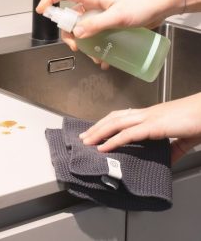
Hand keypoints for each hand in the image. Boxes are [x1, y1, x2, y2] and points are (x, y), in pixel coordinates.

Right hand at [36, 0, 171, 53]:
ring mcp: (103, 15)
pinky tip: (105, 57)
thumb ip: (97, 24)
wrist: (162, 6)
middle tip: (75, 46)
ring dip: (86, 45)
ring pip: (85, 30)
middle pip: (72, 18)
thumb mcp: (118, 16)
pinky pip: (99, 36)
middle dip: (70, 34)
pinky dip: (99, 48)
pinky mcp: (112, 24)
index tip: (41, 11)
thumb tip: (77, 33)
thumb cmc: (143, 3)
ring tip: (95, 56)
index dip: (50, 0)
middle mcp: (95, 5)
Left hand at [79, 93, 200, 163]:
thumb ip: (174, 148)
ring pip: (116, 123)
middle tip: (83, 137)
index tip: (96, 131)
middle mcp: (146, 114)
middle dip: (97, 127)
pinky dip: (113, 140)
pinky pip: (128, 134)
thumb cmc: (199, 120)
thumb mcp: (183, 137)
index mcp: (151, 115)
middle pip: (114, 118)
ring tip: (87, 142)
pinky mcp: (154, 126)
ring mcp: (148, 118)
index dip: (107, 123)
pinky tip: (103, 147)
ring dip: (98, 133)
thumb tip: (168, 159)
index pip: (123, 116)